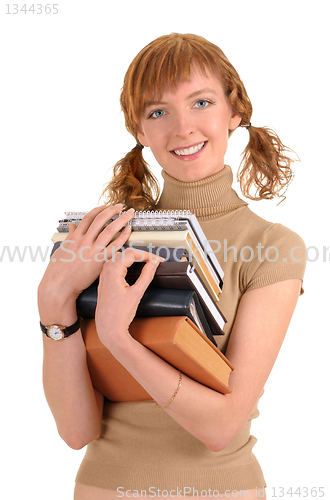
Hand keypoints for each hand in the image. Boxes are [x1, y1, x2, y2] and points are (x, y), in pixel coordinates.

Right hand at [38, 204, 134, 322]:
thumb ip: (69, 236)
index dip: (100, 209)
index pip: (89, 217)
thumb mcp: (61, 249)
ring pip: (110, 229)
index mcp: (74, 237)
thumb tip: (72, 227)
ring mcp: (92, 251)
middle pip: (102, 220)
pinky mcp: (99, 261)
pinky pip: (115, 246)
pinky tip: (129, 230)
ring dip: (121, 220)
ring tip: (129, 214)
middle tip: (122, 207)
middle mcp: (84, 241)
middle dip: (113, 210)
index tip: (107, 206)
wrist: (58, 286)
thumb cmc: (57, 271)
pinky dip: (123, 236)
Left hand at [95, 247, 159, 347]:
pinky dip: (124, 262)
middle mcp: (106, 270)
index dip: (147, 255)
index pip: (132, 253)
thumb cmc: (119, 314)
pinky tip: (132, 268)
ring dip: (132, 257)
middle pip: (125, 252)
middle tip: (154, 261)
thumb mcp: (137, 293)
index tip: (157, 260)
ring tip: (145, 262)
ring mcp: (103, 275)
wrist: (108, 328)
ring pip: (118, 257)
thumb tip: (154, 263)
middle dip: (140, 254)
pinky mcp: (104, 281)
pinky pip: (113, 264)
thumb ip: (147, 275)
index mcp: (113, 271)